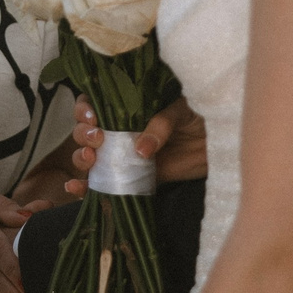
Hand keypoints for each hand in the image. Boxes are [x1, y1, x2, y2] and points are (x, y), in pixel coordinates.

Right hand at [63, 97, 207, 197]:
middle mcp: (119, 130)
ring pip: (89, 156)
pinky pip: (104, 184)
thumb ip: (160, 125)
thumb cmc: (199, 117)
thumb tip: (140, 150)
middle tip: (98, 140)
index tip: (94, 118)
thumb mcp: (180, 111)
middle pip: (85, 131)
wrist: (217, 144)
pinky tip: (75, 189)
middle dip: (83, 135)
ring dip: (81, 158)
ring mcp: (123, 155)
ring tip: (92, 160)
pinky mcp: (131, 177)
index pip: (94, 103)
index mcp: (127, 106)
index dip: (85, 110)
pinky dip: (85, 188)